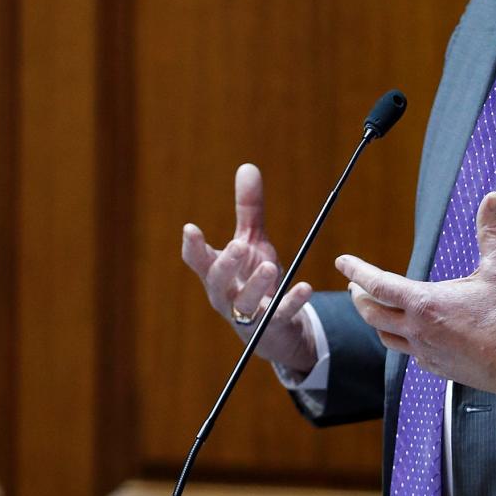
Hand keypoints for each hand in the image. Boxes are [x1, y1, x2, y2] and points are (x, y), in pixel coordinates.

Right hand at [181, 163, 317, 374]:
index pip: (197, 261)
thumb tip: (248, 166)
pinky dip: (292, 302)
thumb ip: (248, 209)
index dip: (193, 246)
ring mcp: (247, 314)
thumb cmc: (254, 279)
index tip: (190, 228)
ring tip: (270, 267)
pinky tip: (305, 287)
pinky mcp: (272, 325)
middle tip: (237, 246)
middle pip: (218, 282)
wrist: (273, 328)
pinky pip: (280, 315)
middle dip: (225, 265)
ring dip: (256, 285)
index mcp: (217, 273)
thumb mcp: (253, 242)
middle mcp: (226, 295)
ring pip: (244, 304)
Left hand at [335, 192, 495, 394]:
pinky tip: (409, 331)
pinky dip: (399, 338)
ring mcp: (425, 352)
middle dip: (359, 296)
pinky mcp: (436, 368)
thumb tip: (492, 197)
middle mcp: (418, 330)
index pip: (378, 284)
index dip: (356, 270)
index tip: (342, 261)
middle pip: (371, 313)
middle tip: (355, 284)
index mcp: (426, 303)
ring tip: (377, 307)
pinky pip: (407, 352)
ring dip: (376, 319)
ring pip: (384, 336)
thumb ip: (490, 231)